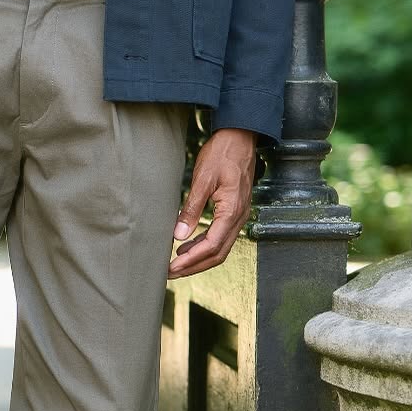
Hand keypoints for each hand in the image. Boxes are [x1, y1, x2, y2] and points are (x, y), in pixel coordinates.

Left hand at [168, 128, 256, 277]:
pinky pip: (220, 237)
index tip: (172, 266)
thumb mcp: (203, 178)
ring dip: (198, 259)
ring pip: (220, 248)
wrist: (241, 137)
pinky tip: (187, 247)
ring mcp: (239, 216)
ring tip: (175, 264)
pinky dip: (203, 246)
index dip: (191, 260)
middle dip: (194, 266)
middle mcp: (239, 218)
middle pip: (218, 254)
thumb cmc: (223, 153)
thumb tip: (179, 235)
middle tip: (170, 273)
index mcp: (232, 211)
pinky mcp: (234, 212)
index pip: (212, 245)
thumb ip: (191, 208)